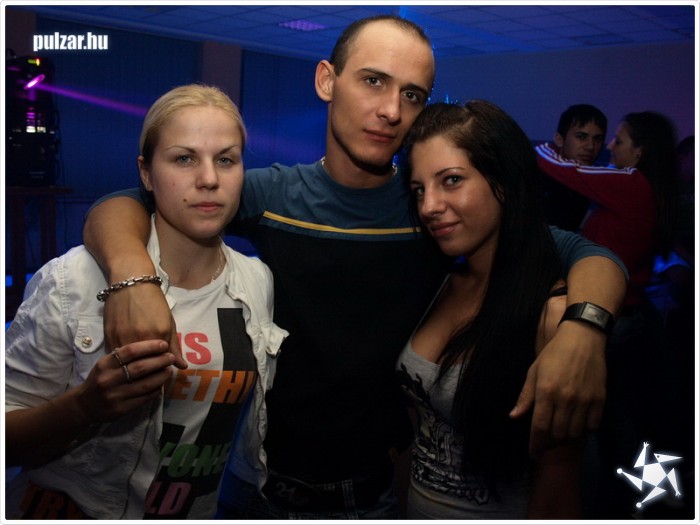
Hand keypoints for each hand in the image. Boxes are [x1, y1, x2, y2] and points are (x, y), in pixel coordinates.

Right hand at [72, 340, 174, 423]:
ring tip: (169, 370)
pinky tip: (161, 385)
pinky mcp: (121, 410)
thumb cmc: (100, 379)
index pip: (130, 351)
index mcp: (105, 364)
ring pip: (145, 384)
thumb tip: (152, 347)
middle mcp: (109, 380)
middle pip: (140, 368)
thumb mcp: (105, 364)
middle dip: (160, 361)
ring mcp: (115, 396)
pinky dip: (156, 390)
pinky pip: (144, 398)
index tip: (163, 344)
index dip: (149, 346)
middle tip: (170, 357)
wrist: (84, 405)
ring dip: (161, 377)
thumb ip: (123, 357)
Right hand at [103, 283, 186, 368]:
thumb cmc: (153, 302)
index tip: (164, 376)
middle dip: (149, 376)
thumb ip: (174, 346)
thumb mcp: (168, 322)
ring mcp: (122, 339)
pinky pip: (117, 358)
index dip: (162, 373)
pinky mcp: (109, 337)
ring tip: (140, 376)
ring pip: (128, 366)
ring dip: (135, 373)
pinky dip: (123, 364)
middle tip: (152, 381)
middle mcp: (139, 339)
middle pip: (144, 368)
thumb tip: (182, 366)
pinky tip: (127, 366)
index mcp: (157, 335)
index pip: (160, 365)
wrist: (130, 283)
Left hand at [510, 322, 605, 458]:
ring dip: (566, 439)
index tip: (533, 454)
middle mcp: (565, 399)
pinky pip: (592, 427)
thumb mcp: (534, 371)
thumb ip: (526, 396)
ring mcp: (584, 400)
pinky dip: (583, 431)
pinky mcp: (600, 400)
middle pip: (557, 435)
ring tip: (560, 434)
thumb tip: (514, 417)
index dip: (535, 445)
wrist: (583, 338)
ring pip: (574, 434)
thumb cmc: (554, 354)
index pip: (539, 428)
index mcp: (546, 391)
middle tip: (546, 443)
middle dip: (549, 444)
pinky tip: (577, 426)